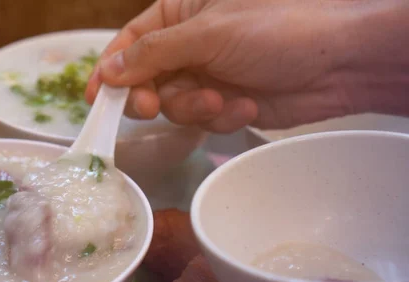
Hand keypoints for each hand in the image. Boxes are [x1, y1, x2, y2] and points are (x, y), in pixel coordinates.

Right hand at [85, 0, 408, 132]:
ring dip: (194, 106)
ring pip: (172, 105)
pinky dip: (220, 115)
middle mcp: (187, 45)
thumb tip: (106, 72)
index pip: (129, 43)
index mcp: (179, 13)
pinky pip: (201, 119)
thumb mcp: (206, 34)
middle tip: (153, 106)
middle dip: (152, 96)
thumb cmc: (274, 30)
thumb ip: (152, 55)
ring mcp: (205, 75)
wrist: (336, 64)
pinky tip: (245, 104)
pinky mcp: (223, 102)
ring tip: (221, 98)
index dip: (109, 71)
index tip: (94, 100)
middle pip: (144, 80)